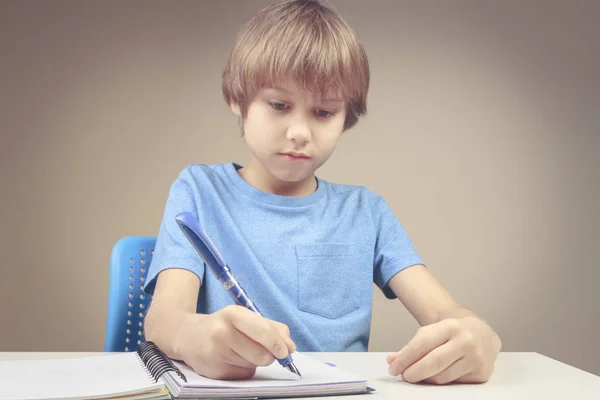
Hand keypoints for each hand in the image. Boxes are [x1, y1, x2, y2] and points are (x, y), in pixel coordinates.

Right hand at [174, 305, 295, 379]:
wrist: (189, 336)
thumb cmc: (225, 325)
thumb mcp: (247, 318)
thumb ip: (273, 328)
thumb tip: (290, 347)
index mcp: (233, 314)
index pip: (263, 331)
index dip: (277, 344)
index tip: (286, 351)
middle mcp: (222, 332)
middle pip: (262, 354)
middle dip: (269, 355)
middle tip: (261, 349)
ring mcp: (216, 353)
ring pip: (254, 366)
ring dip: (254, 361)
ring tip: (240, 350)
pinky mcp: (214, 371)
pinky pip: (243, 375)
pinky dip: (243, 369)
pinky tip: (231, 359)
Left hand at [386, 317, 500, 384]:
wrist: (482, 332)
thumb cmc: (453, 332)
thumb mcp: (433, 332)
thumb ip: (412, 346)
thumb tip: (391, 361)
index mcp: (451, 326)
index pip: (422, 344)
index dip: (405, 358)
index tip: (393, 367)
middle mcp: (466, 341)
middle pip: (433, 363)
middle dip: (413, 372)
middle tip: (404, 376)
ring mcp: (476, 359)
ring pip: (442, 377)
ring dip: (425, 379)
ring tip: (418, 375)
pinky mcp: (482, 374)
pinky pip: (453, 383)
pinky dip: (440, 382)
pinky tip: (436, 375)